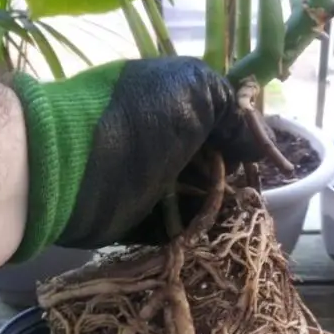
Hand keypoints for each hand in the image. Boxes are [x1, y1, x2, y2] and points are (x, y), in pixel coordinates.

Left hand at [11, 57, 260, 260]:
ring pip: (193, 201)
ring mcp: (144, 182)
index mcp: (173, 107)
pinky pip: (169, 230)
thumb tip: (258, 143)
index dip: (246, 146)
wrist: (66, 165)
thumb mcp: (194, 91)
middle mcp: (160, 143)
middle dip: (234, 184)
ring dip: (217, 212)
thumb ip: (232, 110)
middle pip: (210, 167)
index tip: (267, 168)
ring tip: (240, 225)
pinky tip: (214, 241)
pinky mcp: (131, 218)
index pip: (220, 126)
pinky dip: (191, 236)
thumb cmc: (135, 122)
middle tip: (253, 201)